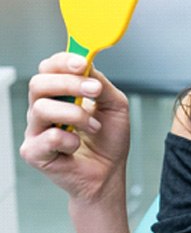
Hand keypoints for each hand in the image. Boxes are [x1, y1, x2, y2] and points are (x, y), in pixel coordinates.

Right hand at [20, 52, 130, 202]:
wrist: (109, 171)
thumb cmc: (109, 138)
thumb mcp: (115, 104)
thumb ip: (101, 83)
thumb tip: (88, 65)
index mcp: (61, 93)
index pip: (50, 67)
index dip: (63, 61)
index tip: (83, 63)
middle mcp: (44, 107)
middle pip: (39, 83)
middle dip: (69, 83)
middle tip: (94, 90)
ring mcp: (36, 130)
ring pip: (42, 108)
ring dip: (75, 115)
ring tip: (94, 126)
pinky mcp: (34, 152)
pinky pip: (47, 138)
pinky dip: (69, 140)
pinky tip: (77, 145)